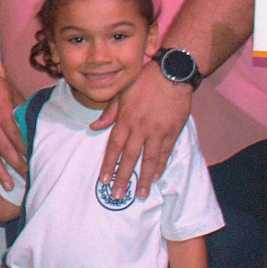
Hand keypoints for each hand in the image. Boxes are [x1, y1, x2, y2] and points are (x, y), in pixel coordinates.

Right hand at [0, 66, 25, 191]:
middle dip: (17, 167)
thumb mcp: (10, 91)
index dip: (27, 152)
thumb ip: (20, 107)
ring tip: (8, 186)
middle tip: (28, 179)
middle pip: (6, 151)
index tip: (36, 161)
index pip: (18, 139)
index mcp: (4, 115)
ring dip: (0, 173)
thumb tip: (29, 118)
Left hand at [92, 64, 189, 199]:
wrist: (172, 72)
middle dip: (123, 178)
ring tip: (140, 194)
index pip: (114, 147)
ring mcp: (157, 131)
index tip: (103, 180)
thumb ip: (109, 113)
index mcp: (125, 119)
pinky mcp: (173, 131)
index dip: (108, 165)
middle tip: (117, 195)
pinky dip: (161, 166)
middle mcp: (140, 128)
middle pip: (130, 158)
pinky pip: (165, 152)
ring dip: (144, 178)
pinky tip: (157, 177)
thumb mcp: (122, 92)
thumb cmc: (144, 79)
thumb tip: (93, 127)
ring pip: (149, 159)